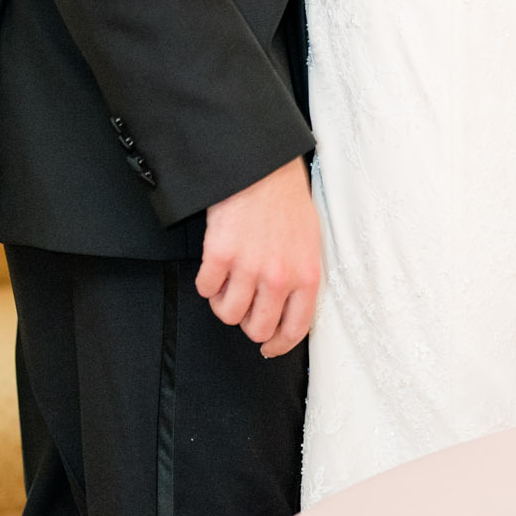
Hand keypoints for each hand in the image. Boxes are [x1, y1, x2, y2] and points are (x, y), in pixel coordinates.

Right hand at [196, 157, 321, 356]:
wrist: (261, 167)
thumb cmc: (286, 201)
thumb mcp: (309, 241)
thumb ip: (301, 277)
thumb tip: (290, 309)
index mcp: (306, 275)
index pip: (294, 329)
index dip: (278, 345)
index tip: (268, 348)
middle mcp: (279, 277)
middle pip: (257, 328)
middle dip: (248, 321)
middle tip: (246, 302)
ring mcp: (248, 267)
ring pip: (228, 314)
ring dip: (224, 302)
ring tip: (228, 282)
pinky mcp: (220, 255)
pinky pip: (205, 289)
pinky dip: (206, 283)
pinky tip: (214, 266)